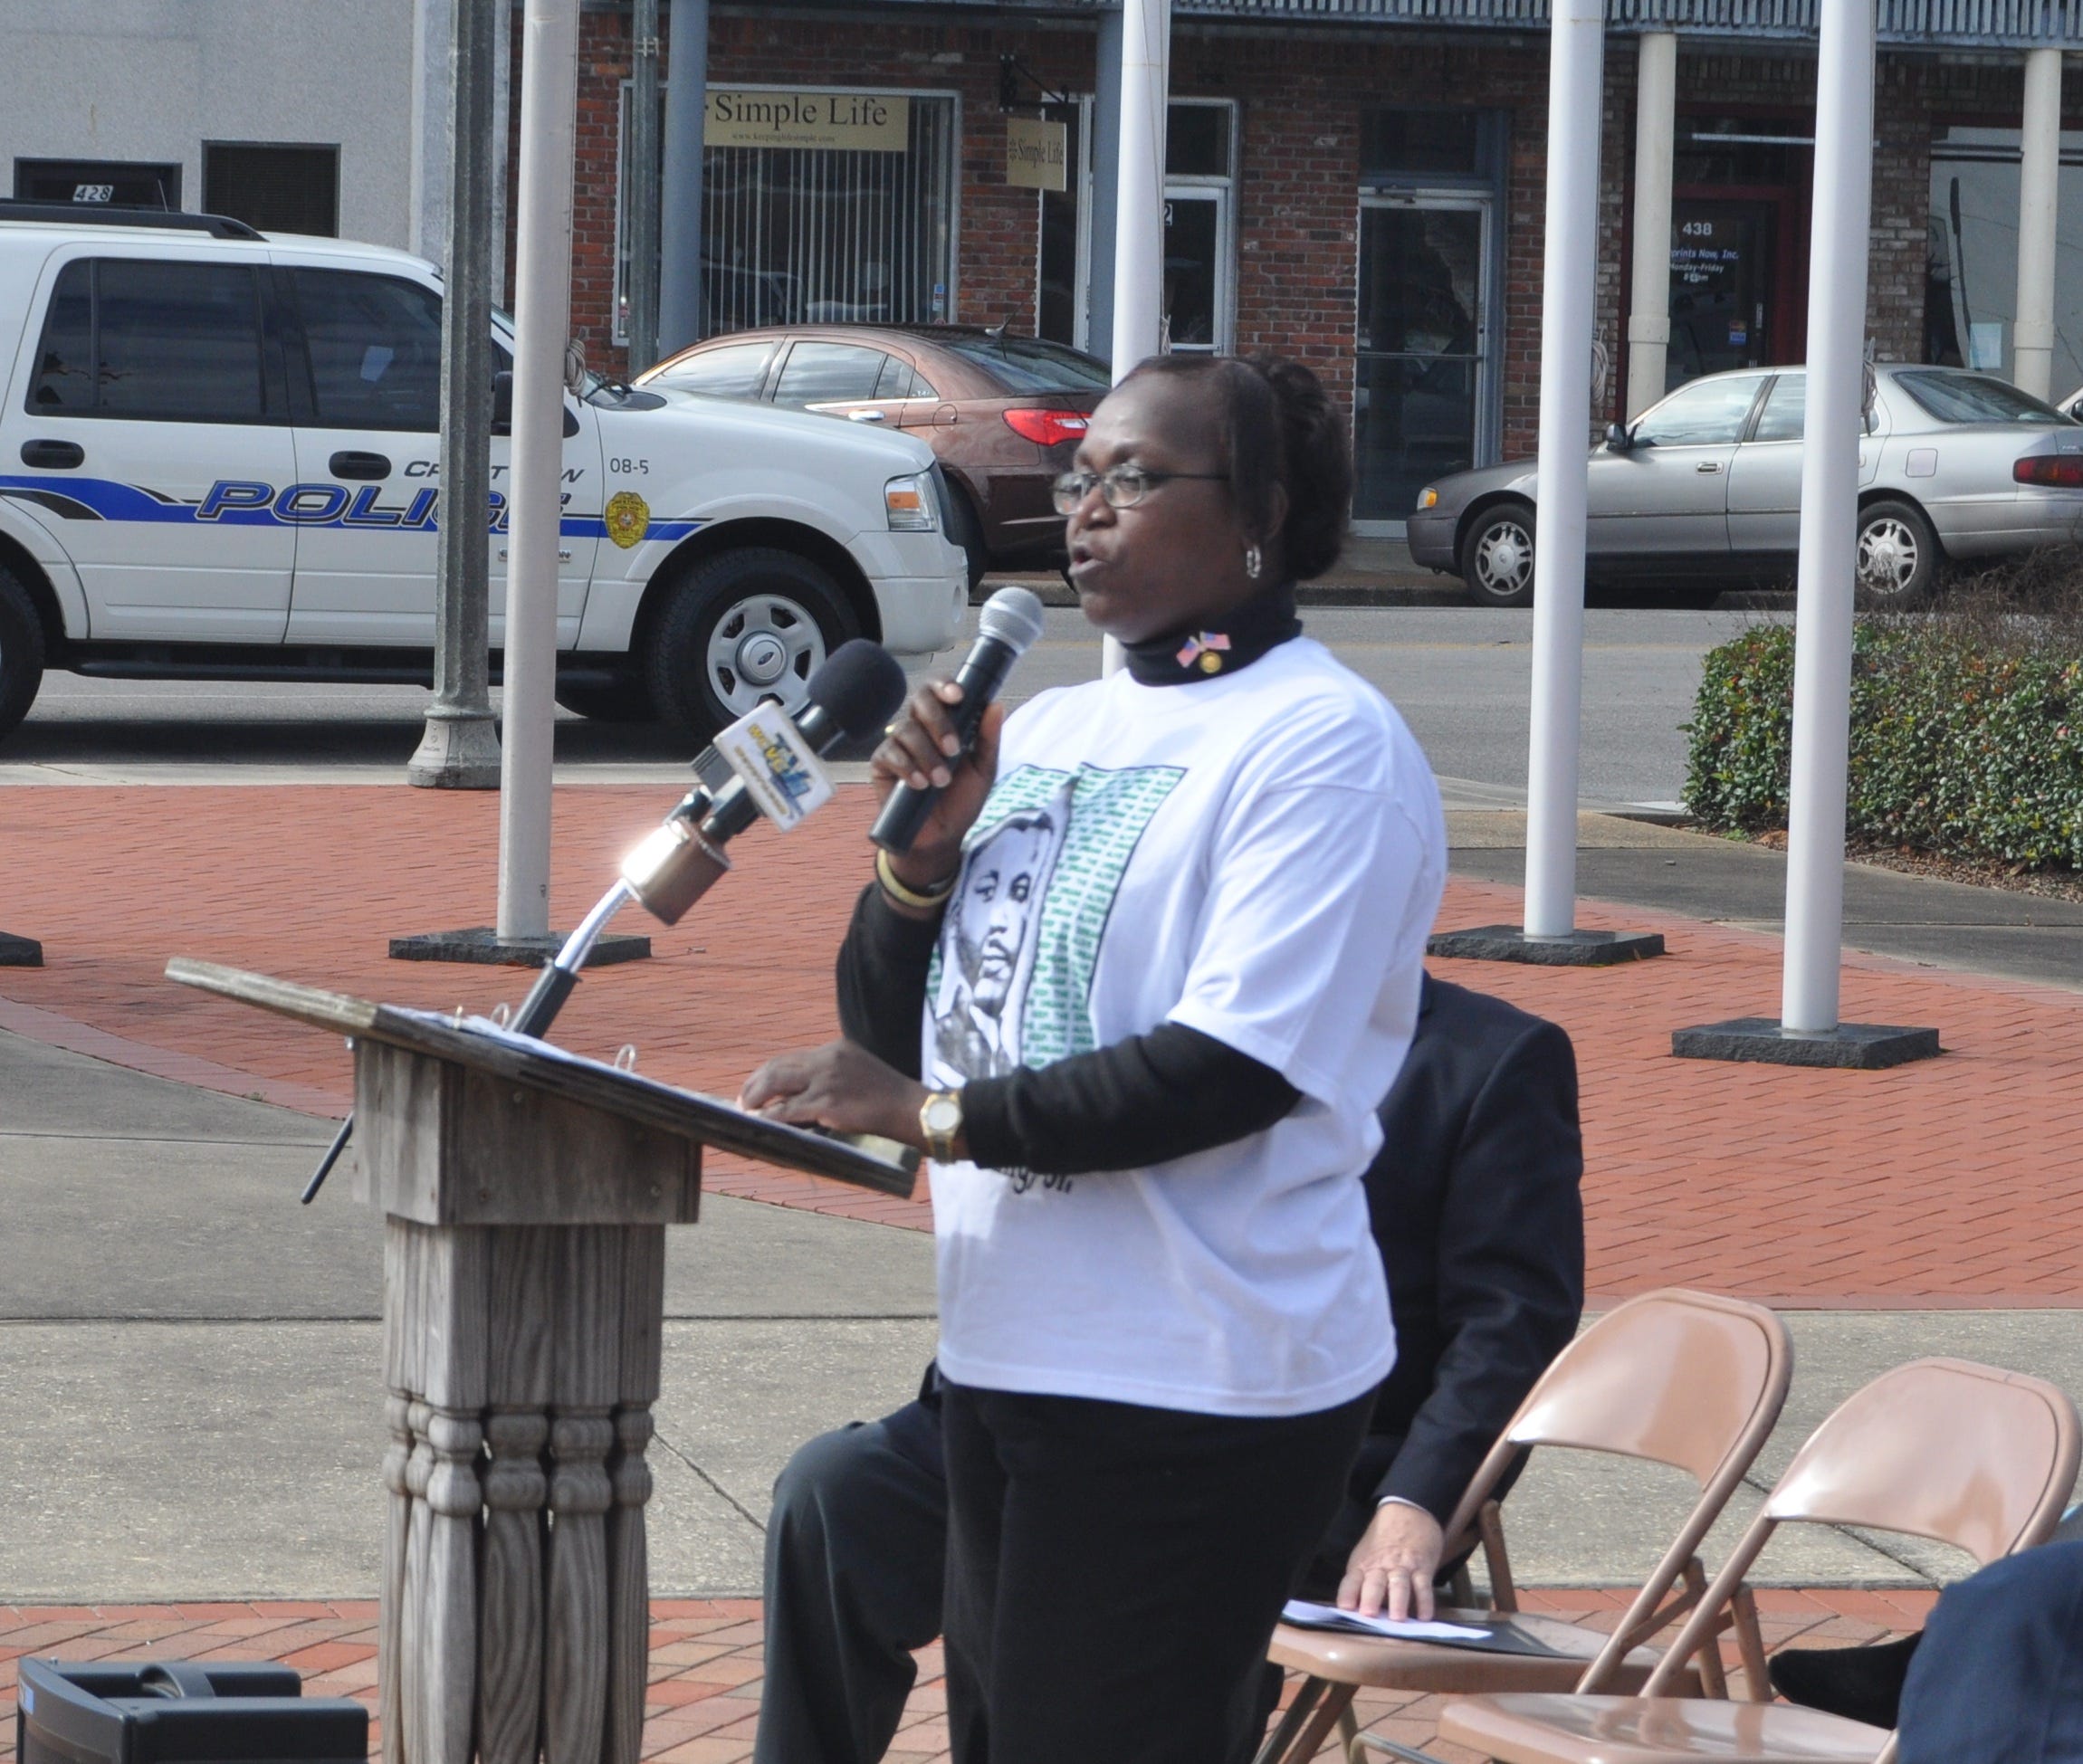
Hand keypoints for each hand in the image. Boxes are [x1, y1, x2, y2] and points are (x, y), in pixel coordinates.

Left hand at [738, 1039, 929, 1146]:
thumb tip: (802, 1095)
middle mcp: (829, 1058)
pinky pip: (788, 1110)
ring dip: (756, 1098)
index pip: (792, 1057)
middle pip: (779, 1066)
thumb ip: (833, 1076)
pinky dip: (770, 1116)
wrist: (913, 1109)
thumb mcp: (860, 1072)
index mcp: (836, 1049)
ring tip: (745, 1109)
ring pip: (777, 1084)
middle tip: (743, 1099)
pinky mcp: (827, 1103)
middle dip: (755, 1083)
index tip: (756, 1083)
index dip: (769, 1072)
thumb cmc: (890, 1098)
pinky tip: (760, 1122)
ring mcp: (827, 1079)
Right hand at [871, 678, 1004, 891]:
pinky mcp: (881, 763)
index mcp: (944, 723)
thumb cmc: (961, 801)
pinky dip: (907, 767)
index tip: (958, 697)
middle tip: (953, 749)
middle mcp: (919, 727)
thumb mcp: (983, 771)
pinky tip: (920, 784)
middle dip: (938, 720)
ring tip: (941, 781)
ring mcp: (898, 743)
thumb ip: (988, 739)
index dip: (944, 686)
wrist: (941, 836)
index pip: (939, 692)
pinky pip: (889, 753)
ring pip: (906, 729)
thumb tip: (995, 705)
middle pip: (919, 700)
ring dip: (927, 754)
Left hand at [1337, 1502, 1444, 1620]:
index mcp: (1363, 1566)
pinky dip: (1425, 1602)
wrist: (1408, 1513)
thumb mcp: (1366, 1556)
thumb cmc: (1383, 1543)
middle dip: (1371, 1598)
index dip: (1347, 1594)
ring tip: (1398, 1618)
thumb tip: (1355, 1610)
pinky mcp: (1422, 1567)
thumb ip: (1361, 1581)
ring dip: (1398, 1601)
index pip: (1351, 1581)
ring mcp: (1402, 1567)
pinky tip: (1424, 1616)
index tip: (1344, 1608)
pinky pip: (1424, 1586)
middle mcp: (1381, 1567)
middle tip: (1369, 1615)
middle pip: (1374, 1583)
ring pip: (1399, 1584)